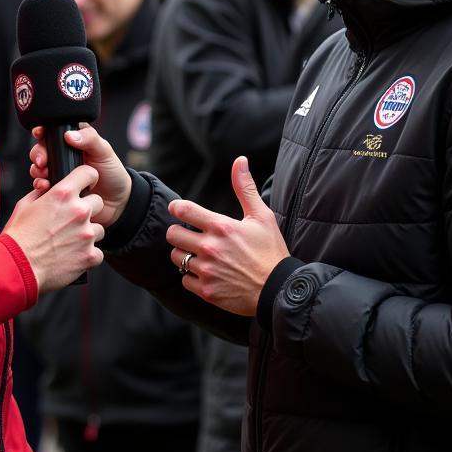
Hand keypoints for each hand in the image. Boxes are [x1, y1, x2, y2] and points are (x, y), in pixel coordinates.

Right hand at [3, 163, 104, 292]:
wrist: (16, 267)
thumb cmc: (17, 237)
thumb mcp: (24, 206)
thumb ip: (40, 193)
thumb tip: (47, 187)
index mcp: (63, 194)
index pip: (89, 173)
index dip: (88, 178)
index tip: (86, 186)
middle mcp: (79, 211)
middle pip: (98, 202)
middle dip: (88, 210)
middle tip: (72, 222)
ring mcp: (86, 234)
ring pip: (99, 229)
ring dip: (88, 234)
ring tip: (69, 243)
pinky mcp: (89, 255)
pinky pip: (98, 253)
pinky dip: (88, 256)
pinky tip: (73, 258)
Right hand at [29, 124, 130, 227]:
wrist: (117, 202)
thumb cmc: (113, 173)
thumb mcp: (104, 151)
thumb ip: (90, 139)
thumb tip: (69, 135)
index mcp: (74, 141)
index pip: (54, 132)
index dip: (43, 131)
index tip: (39, 133)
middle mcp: (64, 156)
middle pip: (42, 150)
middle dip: (38, 154)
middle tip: (42, 161)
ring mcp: (59, 173)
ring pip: (39, 167)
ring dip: (37, 170)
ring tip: (43, 174)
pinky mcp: (57, 190)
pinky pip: (42, 185)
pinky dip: (40, 185)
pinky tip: (44, 186)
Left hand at [166, 157, 289, 315]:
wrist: (278, 290)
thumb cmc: (271, 251)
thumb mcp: (262, 216)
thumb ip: (245, 188)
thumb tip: (239, 160)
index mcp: (221, 226)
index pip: (184, 210)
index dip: (177, 208)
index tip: (178, 210)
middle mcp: (210, 247)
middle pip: (173, 234)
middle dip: (179, 233)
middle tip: (190, 235)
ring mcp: (206, 270)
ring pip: (176, 257)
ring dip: (184, 254)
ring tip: (198, 254)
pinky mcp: (206, 290)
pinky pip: (183, 279)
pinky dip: (191, 276)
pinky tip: (205, 272)